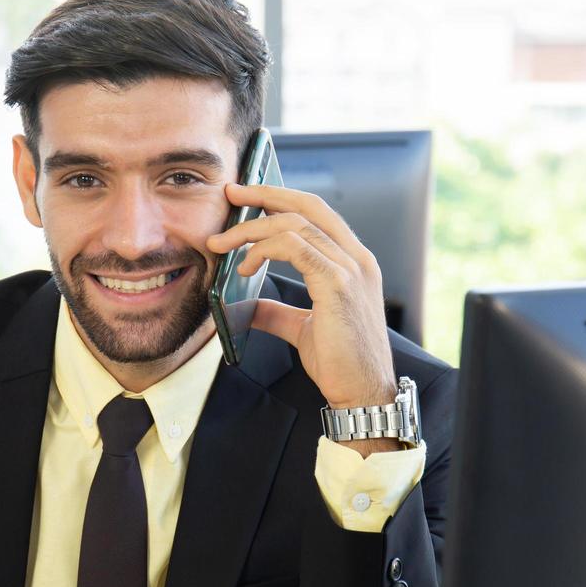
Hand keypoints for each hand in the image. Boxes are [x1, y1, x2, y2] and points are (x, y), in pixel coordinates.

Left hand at [207, 181, 397, 420]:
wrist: (362, 392)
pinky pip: (296, 248)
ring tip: (223, 244)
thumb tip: (247, 306)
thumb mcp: (303, 328)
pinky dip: (264, 250)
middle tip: (230, 194)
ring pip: (296, 225)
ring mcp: (351, 269)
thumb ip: (278, 311)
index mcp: (353, 261)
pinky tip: (245, 266)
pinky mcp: (339, 285)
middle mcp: (356, 258)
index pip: (317, 213)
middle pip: (307, 207)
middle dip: (265, 194)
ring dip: (252, 230)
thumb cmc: (341, 362)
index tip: (247, 195)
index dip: (281, 198)